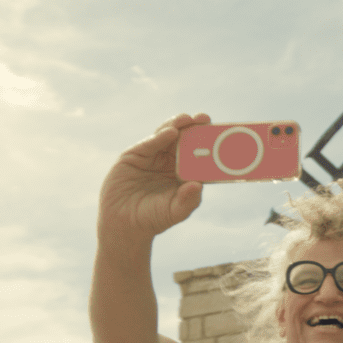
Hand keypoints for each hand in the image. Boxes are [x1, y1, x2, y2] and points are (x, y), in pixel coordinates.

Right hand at [97, 113, 209, 244]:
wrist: (123, 224)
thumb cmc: (154, 218)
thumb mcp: (175, 212)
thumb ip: (188, 201)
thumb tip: (198, 185)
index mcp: (185, 172)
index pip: (199, 153)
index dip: (208, 141)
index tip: (219, 132)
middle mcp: (170, 161)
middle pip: (184, 139)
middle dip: (194, 127)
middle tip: (205, 118)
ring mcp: (152, 156)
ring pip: (166, 136)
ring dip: (177, 126)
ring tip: (188, 119)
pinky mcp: (134, 156)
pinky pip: (149, 144)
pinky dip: (159, 137)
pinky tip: (170, 132)